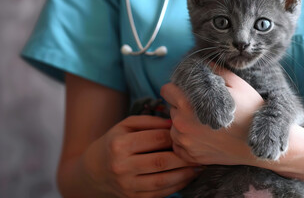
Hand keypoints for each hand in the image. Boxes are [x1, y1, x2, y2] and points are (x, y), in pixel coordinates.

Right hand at [81, 115, 199, 197]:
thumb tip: (175, 122)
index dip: (175, 136)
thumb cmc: (115, 142)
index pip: (155, 139)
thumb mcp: (126, 126)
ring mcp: (127, 185)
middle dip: (184, 157)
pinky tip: (188, 177)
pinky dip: (177, 186)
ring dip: (185, 174)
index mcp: (119, 145)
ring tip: (199, 166)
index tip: (187, 134)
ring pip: (163, 180)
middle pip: (161, 161)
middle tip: (200, 152)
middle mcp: (121, 166)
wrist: (95, 171)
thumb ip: (150, 121)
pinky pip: (160, 193)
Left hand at [161, 67, 263, 165]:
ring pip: (173, 127)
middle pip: (170, 108)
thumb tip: (200, 62)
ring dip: (184, 124)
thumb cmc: (250, 111)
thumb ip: (213, 70)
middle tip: (203, 108)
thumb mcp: (235, 83)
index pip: (166, 90)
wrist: (260, 143)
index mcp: (188, 104)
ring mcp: (185, 143)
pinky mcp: (191, 157)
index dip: (178, 88)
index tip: (190, 92)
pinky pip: (178, 145)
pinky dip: (187, 141)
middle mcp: (181, 125)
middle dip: (182, 106)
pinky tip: (204, 137)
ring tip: (205, 124)